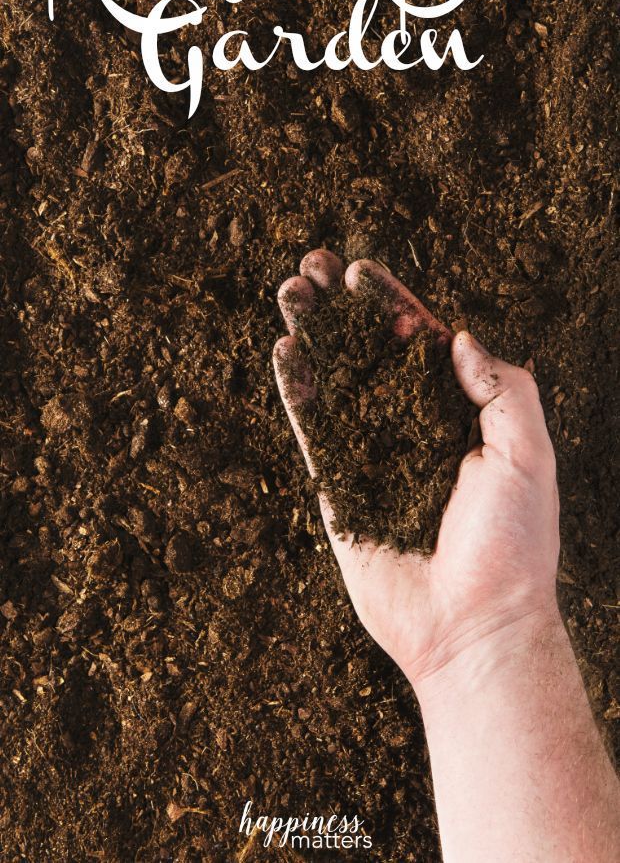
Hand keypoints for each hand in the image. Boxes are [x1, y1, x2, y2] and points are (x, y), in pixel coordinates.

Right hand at [273, 250, 559, 691]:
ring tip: (288, 291)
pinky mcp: (340, 486)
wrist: (474, 626)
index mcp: (460, 414)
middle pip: (368, 350)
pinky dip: (297, 391)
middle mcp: (412, 425)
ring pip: (335, 380)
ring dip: (311, 334)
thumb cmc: (514, 545)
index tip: (361, 271)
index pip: (421, 341)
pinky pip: (314, 430)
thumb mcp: (529, 456)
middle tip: (310, 265)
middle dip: (340, 307)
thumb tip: (457, 339)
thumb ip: (503, 390)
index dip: (390, 303)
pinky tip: (283, 352)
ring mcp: (372, 453)